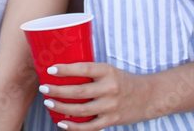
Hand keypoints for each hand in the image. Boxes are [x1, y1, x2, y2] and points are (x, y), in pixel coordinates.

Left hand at [37, 62, 155, 130]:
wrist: (149, 96)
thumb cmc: (123, 80)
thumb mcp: (109, 70)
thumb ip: (91, 71)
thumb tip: (62, 69)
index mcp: (108, 71)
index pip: (84, 69)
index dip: (66, 69)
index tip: (50, 69)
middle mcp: (109, 88)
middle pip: (78, 91)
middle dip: (58, 90)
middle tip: (44, 88)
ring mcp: (111, 106)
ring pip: (81, 109)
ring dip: (61, 108)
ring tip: (48, 103)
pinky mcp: (112, 120)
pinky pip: (90, 126)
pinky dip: (74, 127)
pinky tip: (62, 123)